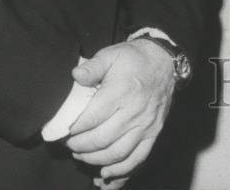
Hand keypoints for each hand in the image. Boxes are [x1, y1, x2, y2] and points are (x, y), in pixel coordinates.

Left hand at [64, 39, 175, 184]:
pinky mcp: (154, 132)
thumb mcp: (112, 54)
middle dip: (80, 146)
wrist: (165, 61)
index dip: (74, 129)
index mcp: (121, 92)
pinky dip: (122, 172)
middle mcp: (134, 112)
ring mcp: (146, 125)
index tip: (64, 131)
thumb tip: (76, 75)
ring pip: (117, 153)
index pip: (91, 119)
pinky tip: (106, 176)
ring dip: (95, 160)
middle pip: (101, 140)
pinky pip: (138, 158)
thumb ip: (93, 66)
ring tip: (82, 155)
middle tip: (71, 144)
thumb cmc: (134, 58)